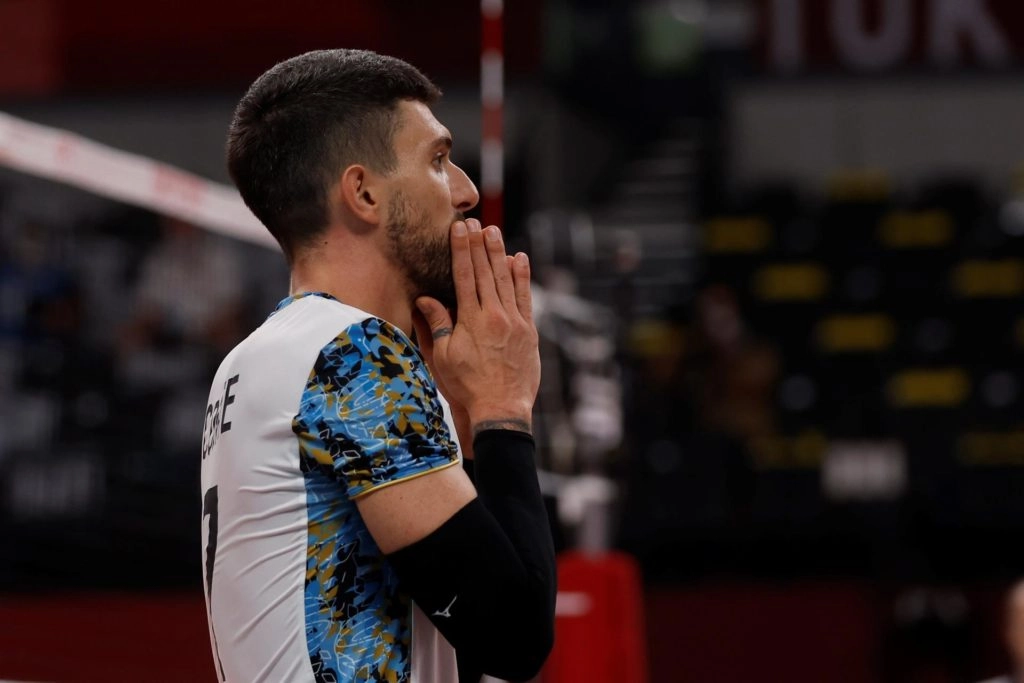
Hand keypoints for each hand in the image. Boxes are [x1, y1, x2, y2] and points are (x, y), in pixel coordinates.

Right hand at [415, 218, 538, 435]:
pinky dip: (522, 277)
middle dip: (479, 245)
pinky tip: (520, 259)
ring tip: (494, 232)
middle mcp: (495, 316)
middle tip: (475, 221)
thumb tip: (424, 299)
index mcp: (471, 320)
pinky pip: (525, 298)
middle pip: (486, 272)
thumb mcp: (444, 357)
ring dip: (499, 254)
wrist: (500, 409)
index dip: (461, 250)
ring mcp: (515, 322)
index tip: (459, 228)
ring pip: (506, 280)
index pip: (465, 276)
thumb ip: (437, 324)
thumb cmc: (466, 386)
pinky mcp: (529, 332)